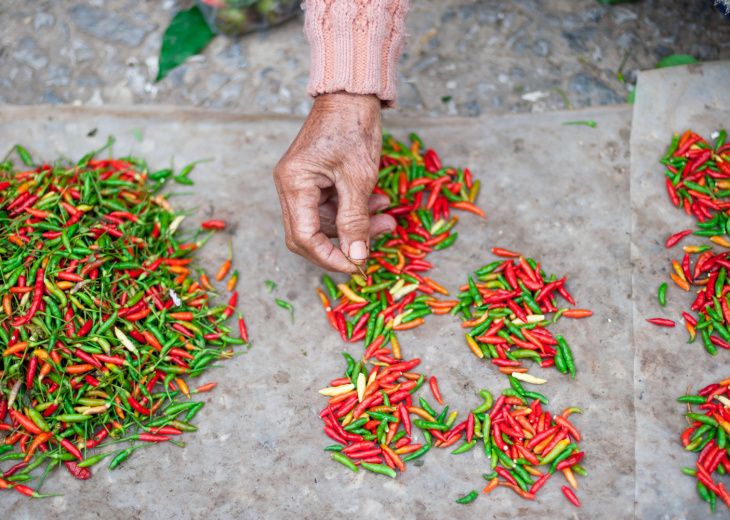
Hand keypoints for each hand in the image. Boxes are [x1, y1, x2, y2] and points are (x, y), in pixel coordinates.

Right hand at [273, 92, 395, 273]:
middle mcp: (290, 186)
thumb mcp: (359, 178)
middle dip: (345, 242)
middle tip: (378, 240)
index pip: (304, 238)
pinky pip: (331, 206)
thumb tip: (357, 258)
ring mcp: (300, 183)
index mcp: (294, 184)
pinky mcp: (313, 179)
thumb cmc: (354, 127)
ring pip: (325, 222)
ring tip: (387, 217)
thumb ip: (356, 221)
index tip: (357, 266)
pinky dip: (354, 210)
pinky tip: (378, 203)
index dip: (330, 258)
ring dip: (356, 224)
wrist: (352, 93)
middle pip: (310, 234)